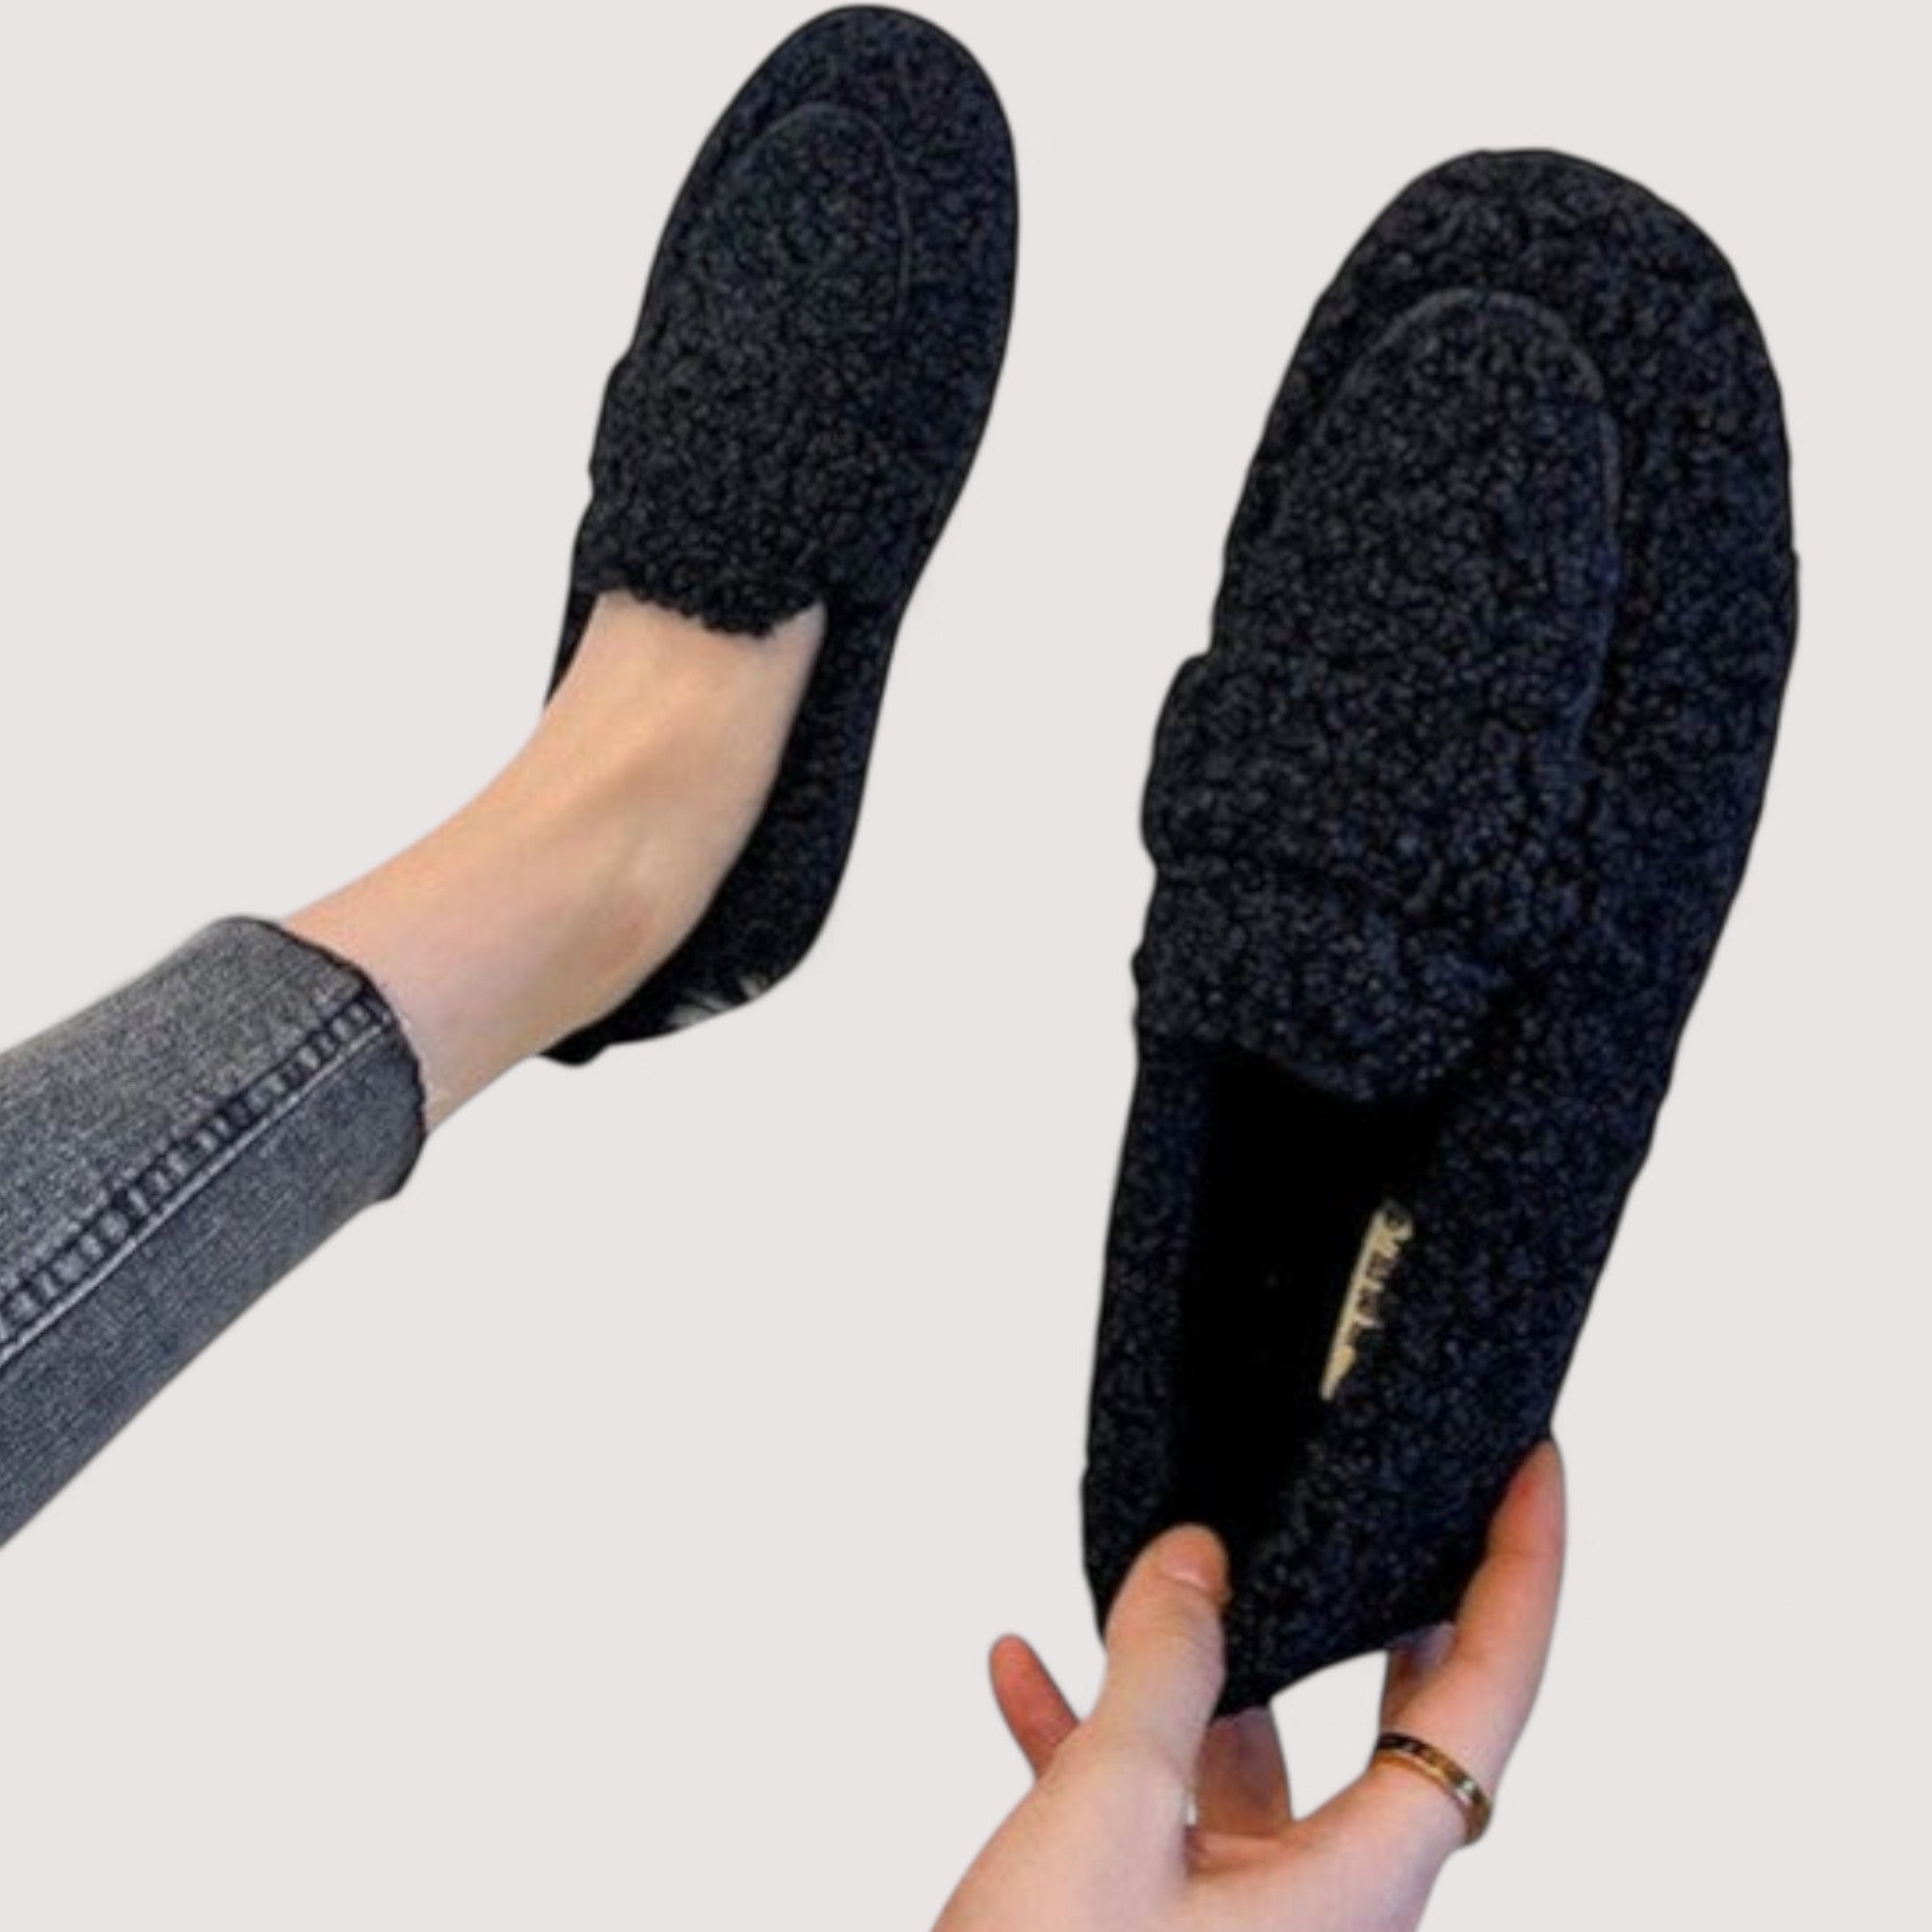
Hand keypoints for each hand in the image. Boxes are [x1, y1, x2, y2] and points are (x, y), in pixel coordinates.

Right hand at [935, 1438, 1565, 1931]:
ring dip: (1188, 1662)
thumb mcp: (1106, 1817)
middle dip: (1382, 1601)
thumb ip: (1164, 1669)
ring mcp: (1247, 1922)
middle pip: (1390, 1723)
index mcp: (1360, 1884)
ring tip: (1149, 1566)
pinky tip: (1023, 1672)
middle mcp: (1328, 1905)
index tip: (1534, 1468)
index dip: (1523, 1571)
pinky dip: (1096, 1733)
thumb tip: (1198, 1561)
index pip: (1485, 1697)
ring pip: (1247, 1756)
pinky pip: (1156, 1811)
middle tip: (1390, 1497)